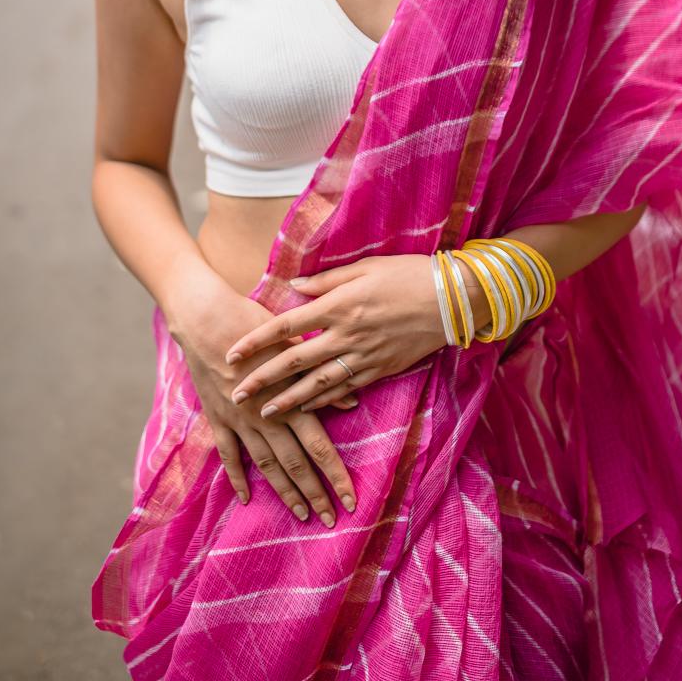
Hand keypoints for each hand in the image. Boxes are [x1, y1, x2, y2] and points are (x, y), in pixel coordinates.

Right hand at [176, 291, 358, 527]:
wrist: (204, 318)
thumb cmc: (253, 321)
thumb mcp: (292, 343)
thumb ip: (318, 377)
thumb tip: (351, 402)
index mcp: (288, 397)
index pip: (318, 446)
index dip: (335, 475)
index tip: (349, 499)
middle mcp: (265, 415)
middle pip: (295, 464)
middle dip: (315, 494)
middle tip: (331, 521)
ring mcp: (239, 420)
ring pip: (266, 465)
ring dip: (285, 492)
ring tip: (301, 515)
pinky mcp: (218, 417)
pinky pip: (229, 454)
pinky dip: (238, 477)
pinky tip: (246, 497)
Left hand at [224, 255, 446, 416]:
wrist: (450, 299)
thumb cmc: (406, 274)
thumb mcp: (364, 268)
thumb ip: (326, 281)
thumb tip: (293, 287)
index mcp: (338, 305)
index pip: (286, 326)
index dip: (256, 341)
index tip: (231, 353)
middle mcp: (346, 334)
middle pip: (294, 361)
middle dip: (263, 380)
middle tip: (236, 394)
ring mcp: (363, 356)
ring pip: (317, 384)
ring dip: (288, 400)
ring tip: (265, 413)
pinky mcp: (380, 369)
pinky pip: (345, 389)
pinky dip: (324, 402)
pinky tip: (307, 411)